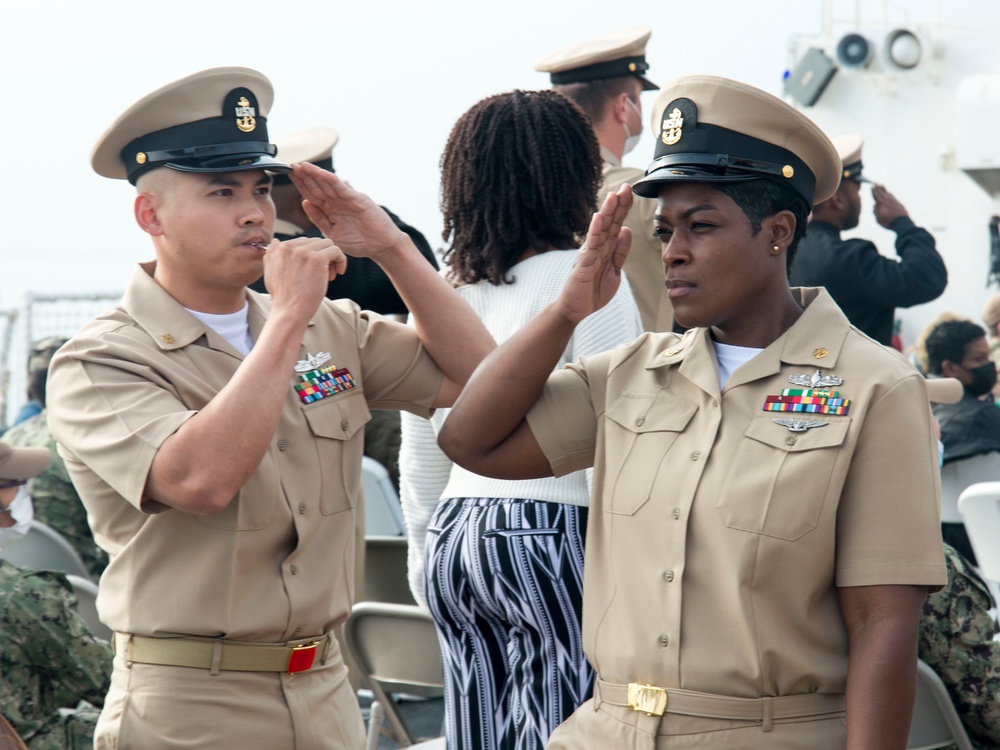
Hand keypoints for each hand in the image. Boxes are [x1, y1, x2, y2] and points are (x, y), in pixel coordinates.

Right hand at [262, 236, 346, 317]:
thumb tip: (276, 241)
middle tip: (323, 275)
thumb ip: (273, 255)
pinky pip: (336, 250)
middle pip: (315, 242)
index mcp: (278, 247)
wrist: (289, 311)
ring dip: (331, 259)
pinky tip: (339, 272)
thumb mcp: (270, 272)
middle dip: (322, 256)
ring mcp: (303, 252)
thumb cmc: (283, 297)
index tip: (313, 271)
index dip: (311, 255)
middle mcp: (288, 246)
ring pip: (327, 244)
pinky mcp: (317, 259)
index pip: (303, 242)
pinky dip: (340, 260)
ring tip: (329, 276)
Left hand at [290, 163, 407, 259]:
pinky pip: (341, 188)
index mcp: (331, 210)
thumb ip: (319, 219)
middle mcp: (338, 202)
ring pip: (327, 184)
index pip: (312, 195)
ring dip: (315, 174)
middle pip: (317, 186)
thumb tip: (305, 202)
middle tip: (290, 166)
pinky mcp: (357, 199)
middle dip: (304, 176)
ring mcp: (347, 199)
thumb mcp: (333, 233)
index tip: (289, 176)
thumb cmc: (360, 242)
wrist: (382, 247)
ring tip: (302, 166)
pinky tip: (320, 173)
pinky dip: (330, 180)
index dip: (300, 185)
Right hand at [556, 185, 633, 323]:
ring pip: (600, 230)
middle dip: (618, 205)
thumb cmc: (592, 291)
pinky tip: (598, 218)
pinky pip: (590, 246)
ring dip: (607, 213)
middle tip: (626, 187)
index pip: (616, 225)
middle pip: (609, 223)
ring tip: (613, 196)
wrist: (575, 310)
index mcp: (605, 249)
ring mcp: (589, 254)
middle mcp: (597, 247)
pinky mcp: (583, 265)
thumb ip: (620, 252)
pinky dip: (594, 232)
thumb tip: (627, 230)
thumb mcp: (614, 271)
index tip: (631, 192)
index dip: (623, 209)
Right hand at [871, 184, 908, 227]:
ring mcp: (894, 201)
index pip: (876, 196)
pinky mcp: (899, 203)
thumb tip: (874, 206)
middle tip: (876, 183)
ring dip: (885, 189)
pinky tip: (890, 193)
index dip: (873, 191)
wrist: (901, 222)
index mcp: (881, 204)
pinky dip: (890, 194)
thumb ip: (876, 211)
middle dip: (878, 188)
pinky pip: (893, 197)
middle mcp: (887, 201)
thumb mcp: (878, 219)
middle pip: (882, 193)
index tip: (872, 187)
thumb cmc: (888, 222)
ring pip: (888, 194)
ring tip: (883, 186)